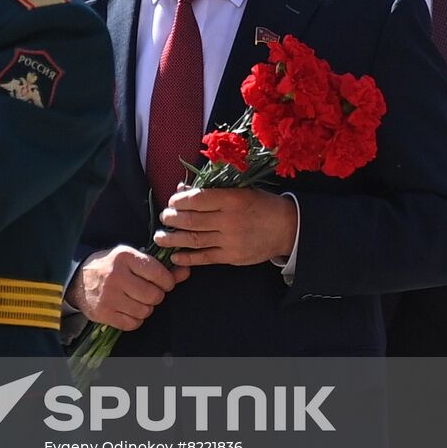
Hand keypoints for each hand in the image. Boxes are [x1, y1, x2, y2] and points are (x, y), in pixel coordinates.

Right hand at [70, 245, 189, 330]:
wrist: (78, 280)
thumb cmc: (110, 267)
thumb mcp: (132, 260)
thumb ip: (160, 268)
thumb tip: (186, 271)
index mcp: (124, 257)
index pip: (159, 274)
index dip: (167, 281)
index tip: (163, 283)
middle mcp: (115, 276)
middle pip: (154, 295)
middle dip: (156, 296)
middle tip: (147, 292)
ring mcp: (108, 296)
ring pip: (145, 311)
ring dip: (145, 308)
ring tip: (134, 300)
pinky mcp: (104, 313)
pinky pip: (133, 324)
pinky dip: (134, 319)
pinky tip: (127, 309)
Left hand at [153, 187, 297, 266]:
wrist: (287, 228)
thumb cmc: (260, 204)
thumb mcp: (239, 190)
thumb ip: (210, 190)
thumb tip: (182, 189)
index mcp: (232, 199)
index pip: (197, 200)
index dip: (179, 201)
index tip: (172, 202)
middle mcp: (230, 221)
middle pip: (191, 220)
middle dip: (171, 219)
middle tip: (164, 217)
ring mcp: (230, 241)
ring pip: (194, 240)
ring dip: (172, 239)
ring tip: (160, 236)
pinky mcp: (232, 257)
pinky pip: (204, 258)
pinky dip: (187, 258)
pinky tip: (174, 256)